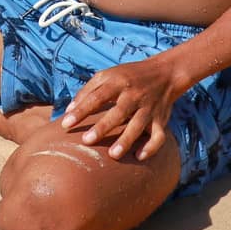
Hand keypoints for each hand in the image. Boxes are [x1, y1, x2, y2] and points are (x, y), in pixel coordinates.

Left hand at [59, 56, 188, 161]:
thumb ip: (87, 91)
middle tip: (86, 141)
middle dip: (103, 127)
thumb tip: (68, 111)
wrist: (165, 73)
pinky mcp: (160, 120)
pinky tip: (139, 156)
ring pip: (138, 125)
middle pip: (118, 112)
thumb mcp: (107, 75)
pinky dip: (151, 147)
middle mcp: (134, 95)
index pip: (97, 97)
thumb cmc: (128, 76)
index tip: (65, 124)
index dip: (81, 111)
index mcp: (118, 82)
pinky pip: (159, 136)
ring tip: (112, 155)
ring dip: (126, 140)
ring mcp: (149, 108)